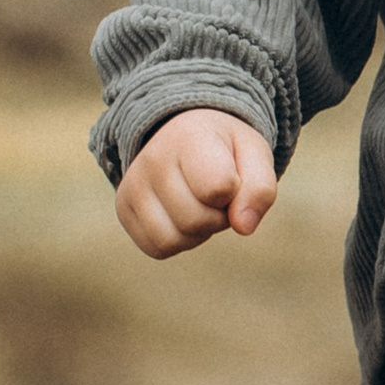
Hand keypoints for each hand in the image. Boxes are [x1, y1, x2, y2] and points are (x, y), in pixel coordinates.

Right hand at [115, 108, 278, 256]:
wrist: (186, 136)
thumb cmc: (226, 149)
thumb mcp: (255, 155)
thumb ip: (260, 188)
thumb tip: (243, 227)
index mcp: (189, 136)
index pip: (218, 188)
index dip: (236, 192)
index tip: (233, 175)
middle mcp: (152, 158)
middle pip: (196, 220)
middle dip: (219, 216)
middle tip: (218, 194)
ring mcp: (132, 185)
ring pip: (173, 240)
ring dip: (198, 233)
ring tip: (200, 204)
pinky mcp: (124, 209)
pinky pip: (157, 248)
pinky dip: (179, 241)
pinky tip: (182, 215)